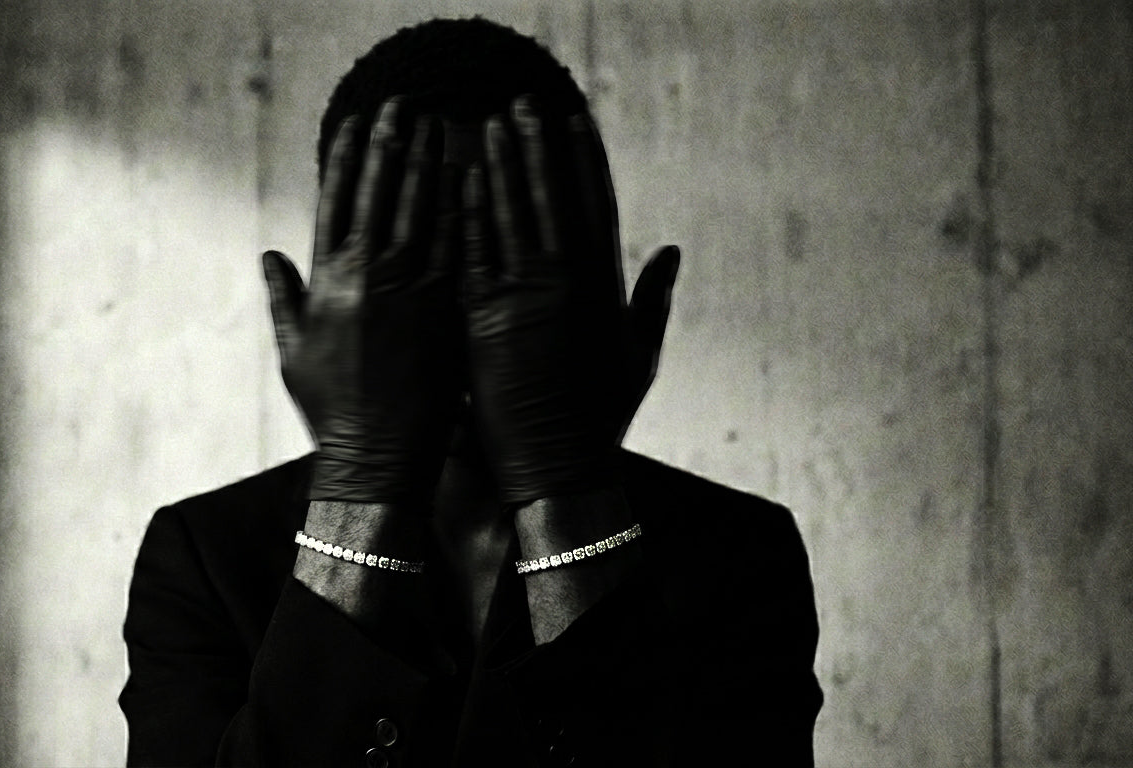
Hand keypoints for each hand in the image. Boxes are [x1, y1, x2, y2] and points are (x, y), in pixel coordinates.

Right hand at [263, 98, 459, 504]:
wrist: (377, 456)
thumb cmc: (332, 409)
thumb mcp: (294, 350)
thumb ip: (285, 296)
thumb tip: (269, 254)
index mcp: (328, 279)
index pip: (336, 199)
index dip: (347, 156)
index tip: (357, 121)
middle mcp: (368, 275)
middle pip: (381, 191)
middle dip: (391, 142)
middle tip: (404, 104)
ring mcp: (410, 289)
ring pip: (421, 208)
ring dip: (428, 161)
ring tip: (439, 125)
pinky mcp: (445, 307)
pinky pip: (456, 244)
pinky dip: (460, 206)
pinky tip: (468, 175)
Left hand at [462, 96, 679, 503]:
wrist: (560, 469)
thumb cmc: (601, 419)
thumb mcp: (640, 355)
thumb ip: (653, 299)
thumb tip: (672, 251)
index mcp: (606, 287)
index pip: (595, 204)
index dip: (583, 158)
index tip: (572, 120)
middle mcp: (569, 284)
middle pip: (551, 197)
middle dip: (537, 146)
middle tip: (522, 105)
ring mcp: (527, 299)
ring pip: (512, 215)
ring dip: (501, 164)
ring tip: (489, 124)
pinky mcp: (487, 320)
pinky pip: (475, 253)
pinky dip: (469, 213)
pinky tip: (461, 178)